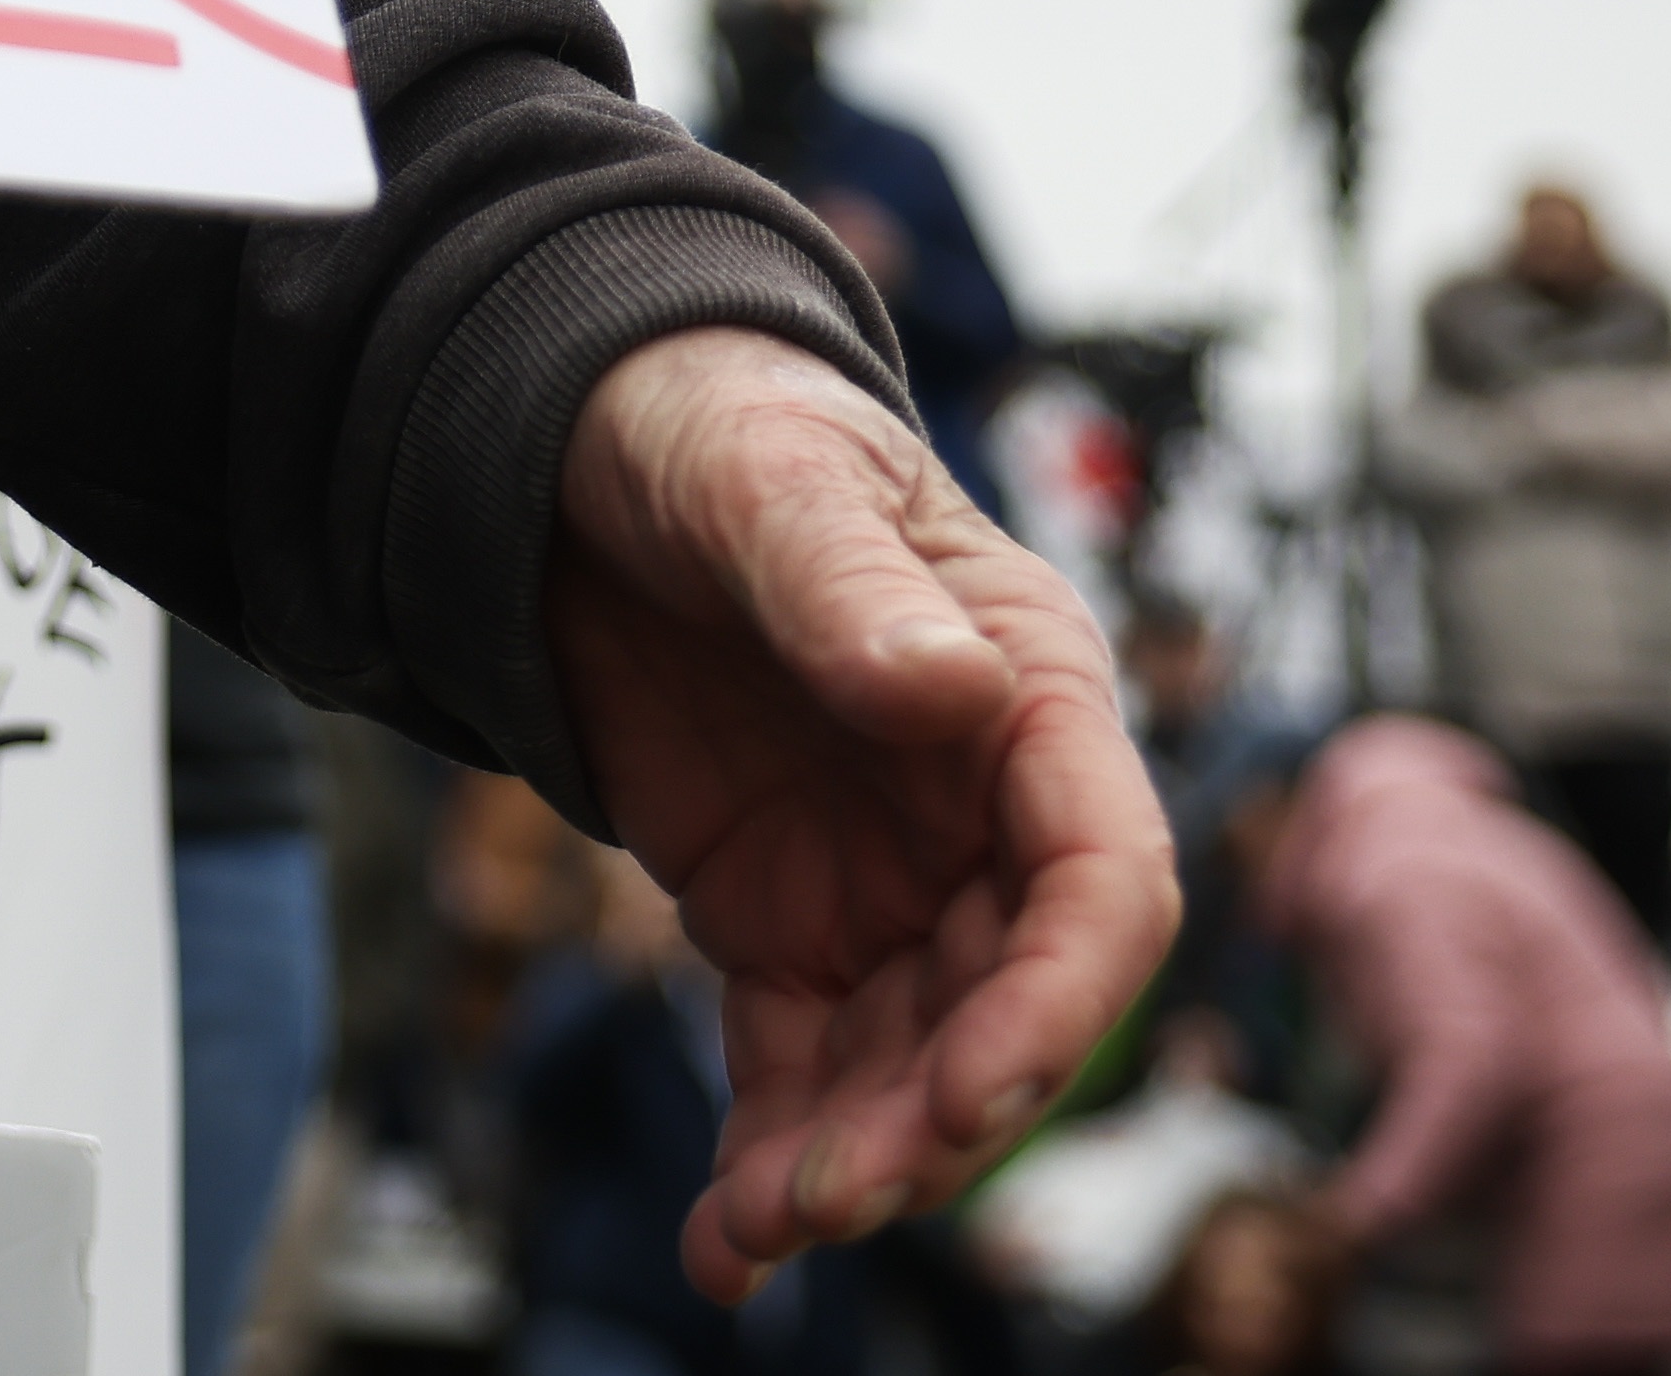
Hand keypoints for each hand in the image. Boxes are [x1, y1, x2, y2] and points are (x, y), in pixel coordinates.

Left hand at [544, 329, 1174, 1294]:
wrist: (569, 441)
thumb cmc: (709, 422)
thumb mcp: (768, 473)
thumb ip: (850, 582)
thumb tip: (946, 688)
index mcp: (1028, 694)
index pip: (1101, 883)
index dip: (1057, 1005)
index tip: (975, 1095)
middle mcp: (978, 808)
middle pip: (1004, 1004)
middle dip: (936, 1117)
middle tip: (826, 1196)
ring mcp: (888, 875)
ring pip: (906, 1060)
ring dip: (849, 1160)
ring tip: (753, 1234)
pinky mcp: (785, 915)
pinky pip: (800, 1059)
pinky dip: (769, 1151)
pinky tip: (723, 1247)